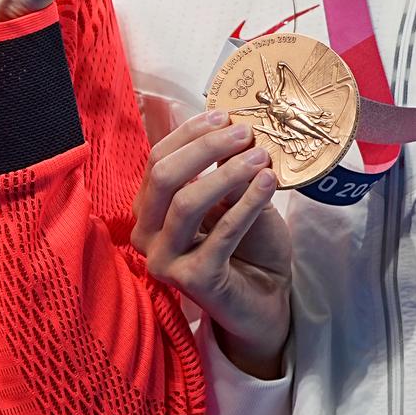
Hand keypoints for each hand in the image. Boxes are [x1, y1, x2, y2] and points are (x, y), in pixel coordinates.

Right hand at [133, 109, 293, 378]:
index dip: (189, 133)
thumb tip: (226, 124)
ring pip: (186, 203)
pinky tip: (269, 183)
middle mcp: (146, 235)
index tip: (226, 115)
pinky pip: (222, 233)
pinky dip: (248, 204)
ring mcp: (165, 260)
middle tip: (244, 133)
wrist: (265, 298)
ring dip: (227, 173)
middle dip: (205, 148)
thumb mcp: (231, 196)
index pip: (156, 159)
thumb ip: (220, 166)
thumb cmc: (245, 245)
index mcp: (148, 209)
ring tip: (261, 157)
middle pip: (164, 176)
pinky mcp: (192, 281)